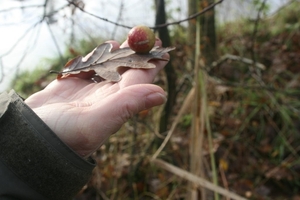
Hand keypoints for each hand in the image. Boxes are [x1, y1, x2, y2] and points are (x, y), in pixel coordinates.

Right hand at [25, 39, 167, 157]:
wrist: (30, 140)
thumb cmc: (63, 135)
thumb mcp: (97, 121)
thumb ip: (128, 105)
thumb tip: (162, 93)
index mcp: (115, 102)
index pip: (139, 78)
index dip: (152, 63)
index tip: (163, 49)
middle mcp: (104, 96)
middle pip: (125, 70)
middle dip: (136, 54)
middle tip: (144, 38)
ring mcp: (87, 90)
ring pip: (107, 67)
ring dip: (117, 54)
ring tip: (125, 42)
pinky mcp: (69, 85)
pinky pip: (87, 67)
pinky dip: (95, 56)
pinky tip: (103, 49)